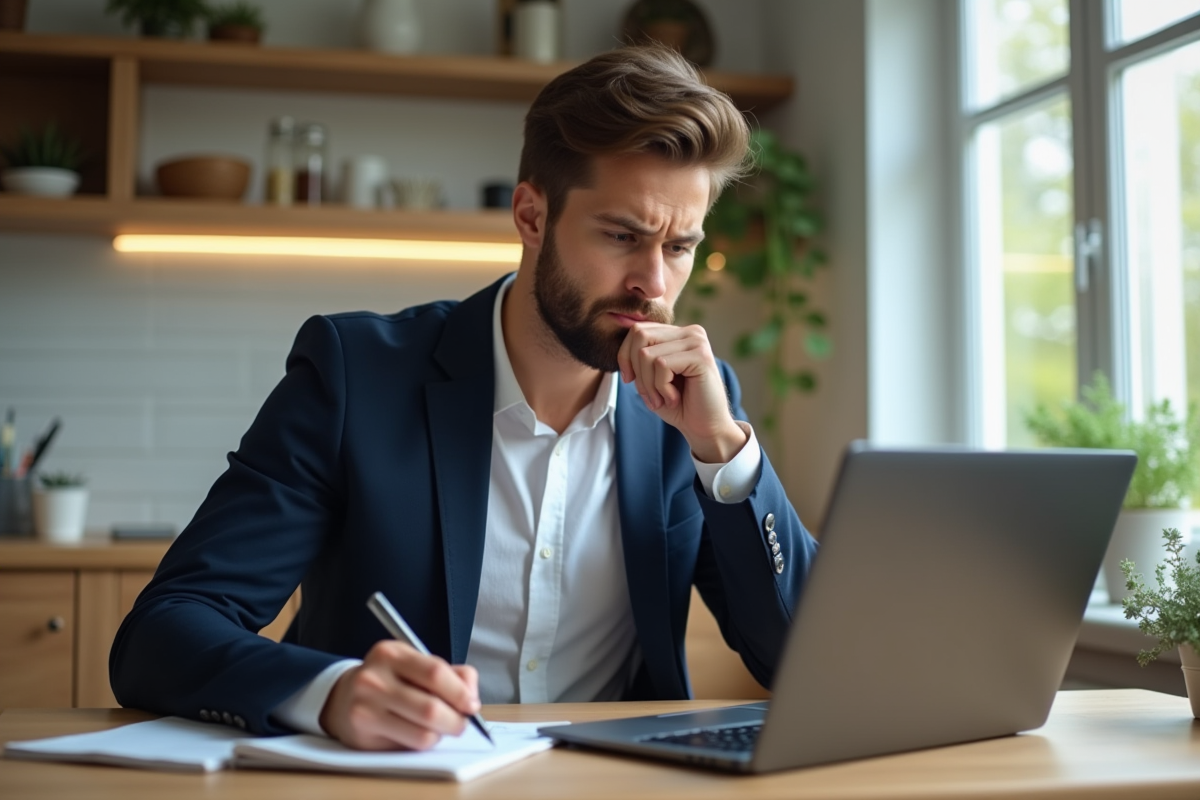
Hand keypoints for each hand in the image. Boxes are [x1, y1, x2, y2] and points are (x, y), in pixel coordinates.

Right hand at [319, 640, 480, 750]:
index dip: (460, 693)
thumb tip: (472, 697)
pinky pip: (408, 746)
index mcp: (392, 653)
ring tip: (439, 728)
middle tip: (461, 723)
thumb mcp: (416, 664)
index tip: (472, 704)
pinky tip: (418, 733)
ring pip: (423, 733)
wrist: (344, 697)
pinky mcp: (363, 734)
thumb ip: (451, 674)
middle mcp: (374, 678)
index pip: (435, 673)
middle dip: (456, 721)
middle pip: (431, 708)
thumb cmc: (391, 680)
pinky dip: (423, 743)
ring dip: (440, 735)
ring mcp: (365, 707)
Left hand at [616, 322, 746, 463]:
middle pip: (639, 335)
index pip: (638, 330)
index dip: (625, 355)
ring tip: (663, 399)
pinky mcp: (701, 356)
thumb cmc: (678, 405)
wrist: (704, 428)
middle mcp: (690, 332)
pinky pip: (662, 365)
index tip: (629, 379)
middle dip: (636, 369)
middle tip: (649, 394)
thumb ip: (638, 358)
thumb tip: (622, 348)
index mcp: (678, 334)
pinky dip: (661, 388)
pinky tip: (674, 398)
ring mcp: (697, 342)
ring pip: (647, 354)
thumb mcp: (650, 378)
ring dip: (648, 384)